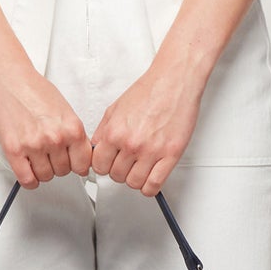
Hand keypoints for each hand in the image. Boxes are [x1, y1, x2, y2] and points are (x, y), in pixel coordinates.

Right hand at [0, 65, 93, 186]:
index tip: (74, 165)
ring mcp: (34, 145)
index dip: (78, 165)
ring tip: (38, 158)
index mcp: (72, 128)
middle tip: (51, 155)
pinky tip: (29, 171)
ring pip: (46, 176)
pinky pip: (27, 179)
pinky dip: (30, 180)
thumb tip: (80, 154)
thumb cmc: (34, 90)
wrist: (10, 79)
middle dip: (58, 165)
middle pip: (64, 171)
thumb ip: (73, 133)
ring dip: (43, 171)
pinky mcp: (14, 150)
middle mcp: (55, 138)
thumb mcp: (65, 110)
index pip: (83, 164)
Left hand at [91, 52, 205, 194]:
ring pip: (134, 183)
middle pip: (116, 176)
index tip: (109, 163)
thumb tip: (96, 150)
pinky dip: (150, 187)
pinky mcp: (171, 155)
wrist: (174, 82)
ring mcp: (151, 151)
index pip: (99, 166)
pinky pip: (154, 185)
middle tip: (126, 163)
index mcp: (115, 132)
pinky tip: (150, 178)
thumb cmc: (148, 91)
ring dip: (135, 179)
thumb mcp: (115, 109)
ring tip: (139, 168)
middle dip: (119, 171)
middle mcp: (131, 144)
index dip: (103, 166)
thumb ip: (103, 132)